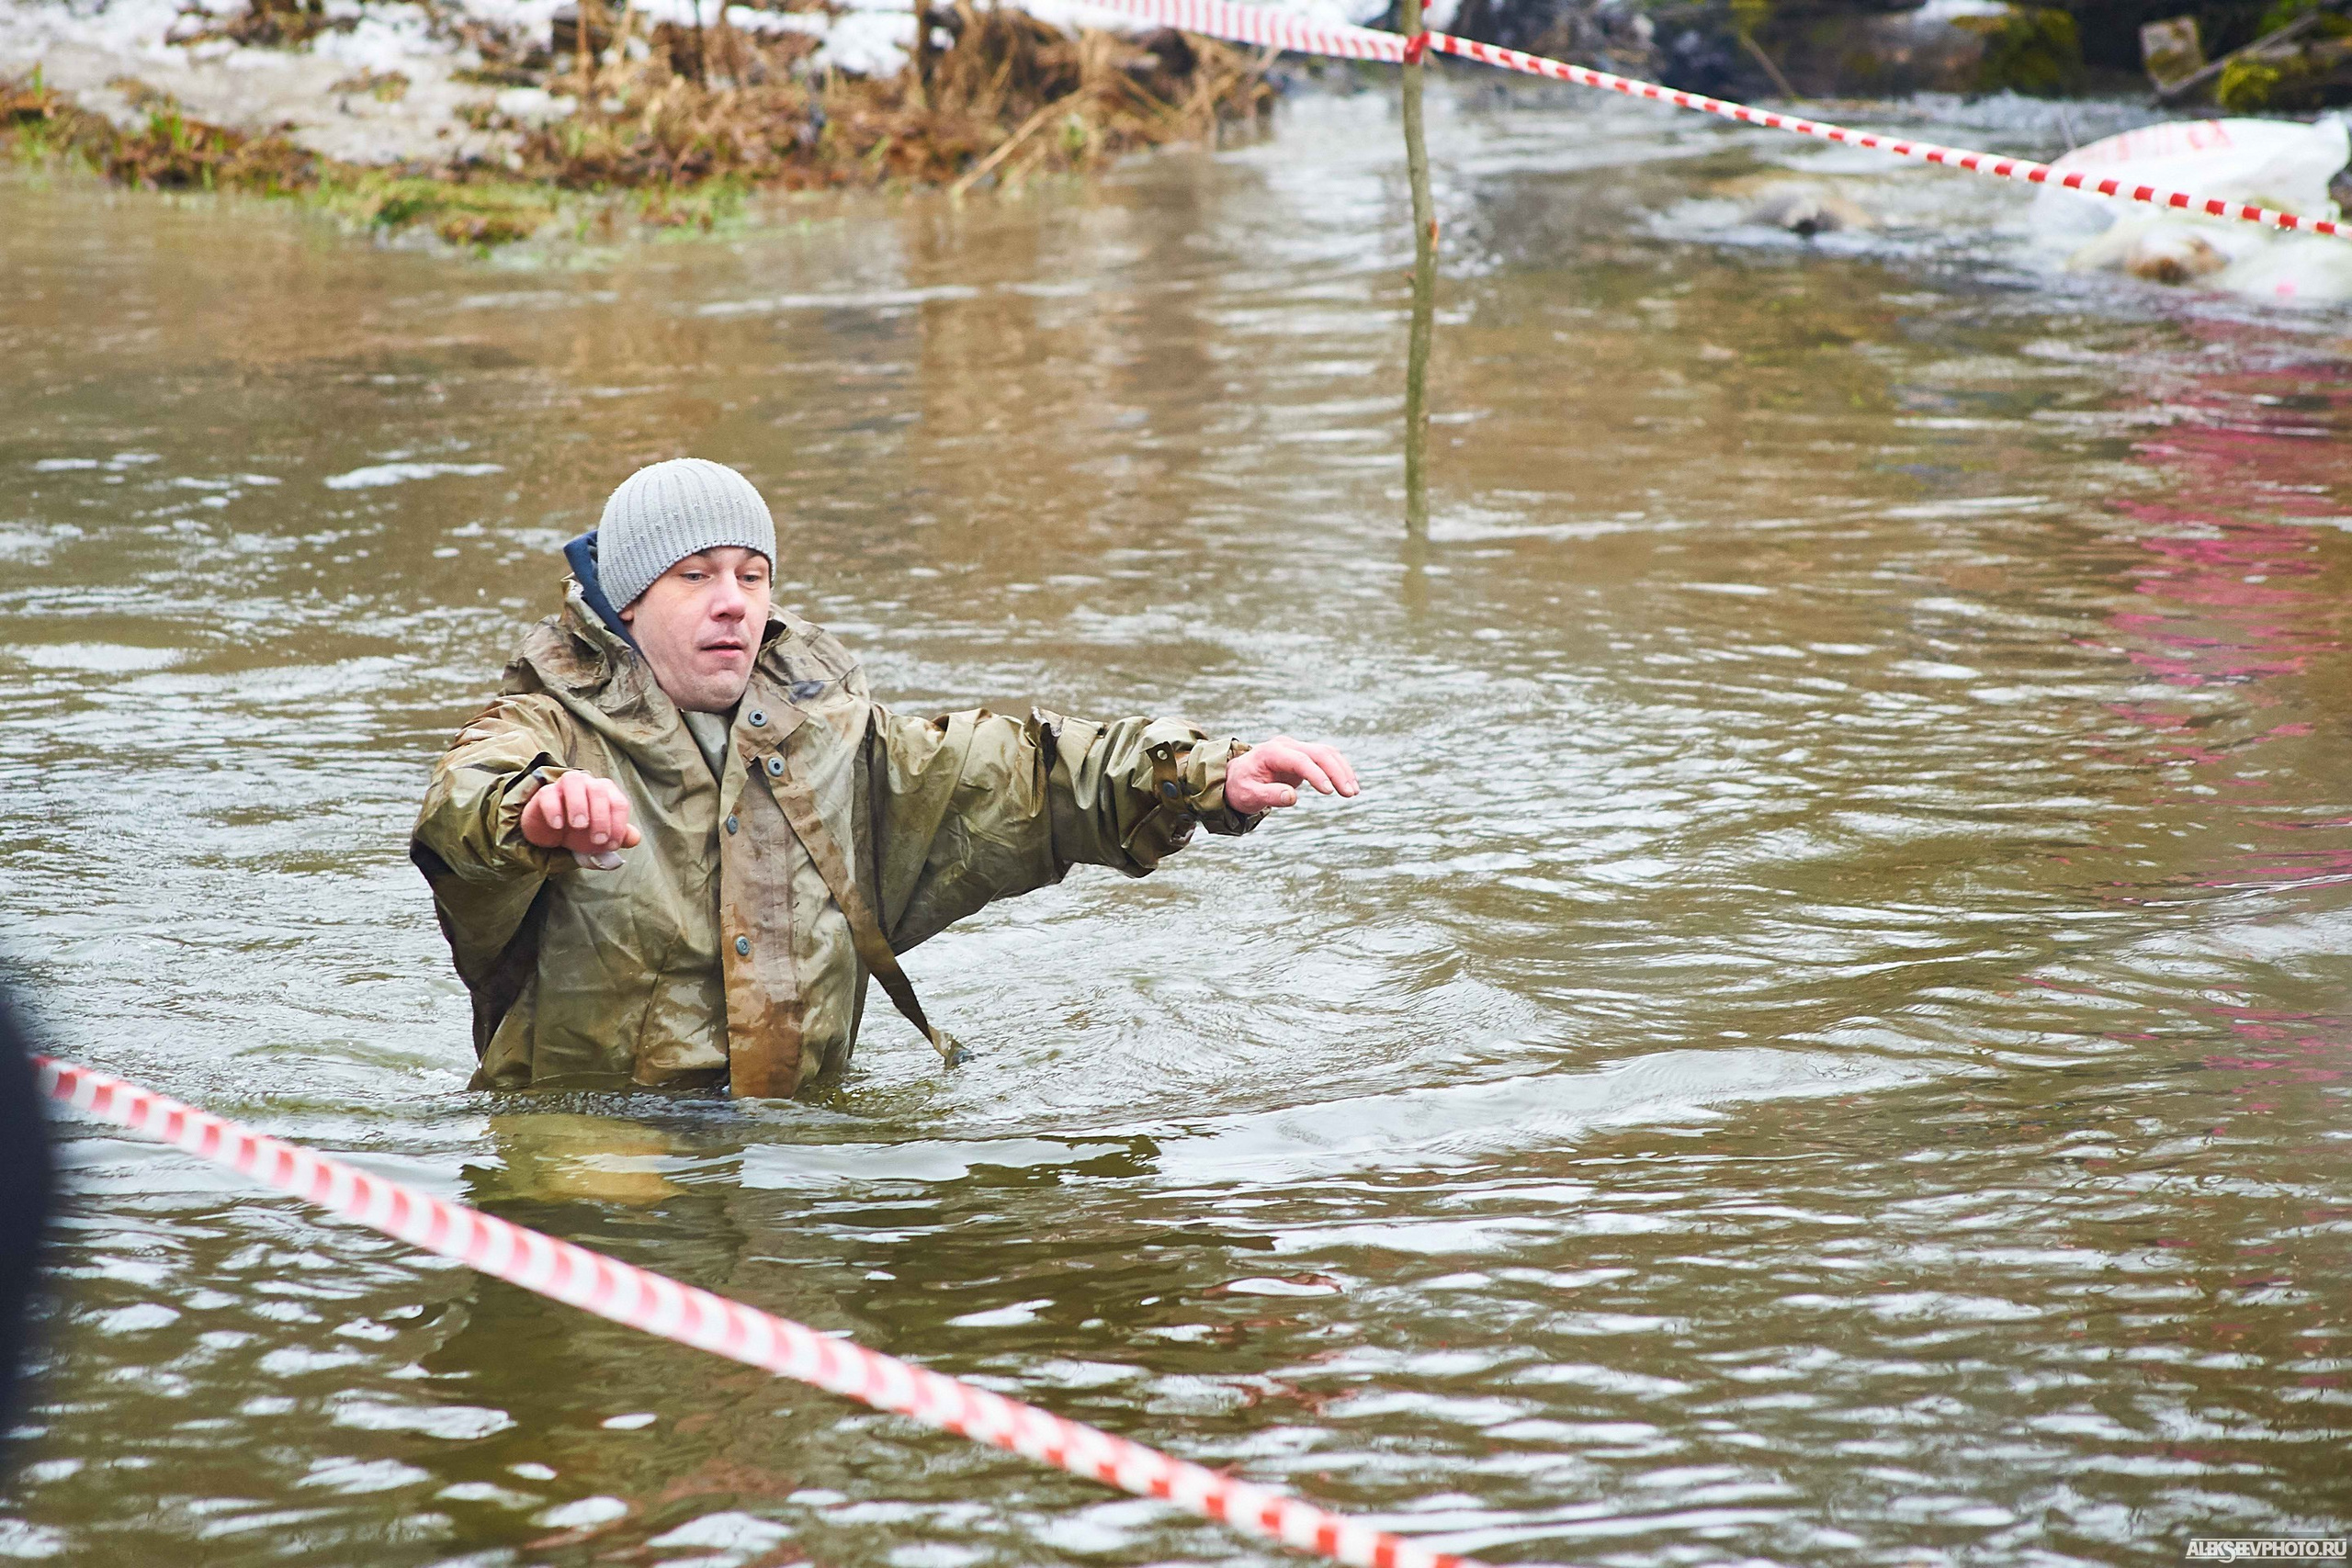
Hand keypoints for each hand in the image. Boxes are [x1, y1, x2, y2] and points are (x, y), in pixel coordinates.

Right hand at [520, 771, 642, 857]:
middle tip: (598, 839)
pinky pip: (548, 793)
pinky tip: (558, 825)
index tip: (611, 844)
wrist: (552, 834)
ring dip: (578, 803)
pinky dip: (554, 808)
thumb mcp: (601, 839)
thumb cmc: (582, 832)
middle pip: (598, 790)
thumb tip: (634, 838)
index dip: (618, 824)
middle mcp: (588, 784)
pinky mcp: (545, 793)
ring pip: (573, 781)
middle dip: (601, 816)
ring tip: (579, 826)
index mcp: (607, 793)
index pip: (619, 803)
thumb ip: (619, 837)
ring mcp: (565, 786)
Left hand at [1224, 736, 1359, 814]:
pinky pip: (1326, 758)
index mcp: (1271, 752)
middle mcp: (1286, 745)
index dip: (1316, 774)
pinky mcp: (1303, 755)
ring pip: (1327, 753)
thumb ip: (1269, 796)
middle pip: (1319, 753)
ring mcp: (1296, 748)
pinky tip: (1349, 784)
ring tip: (1353, 792)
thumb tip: (1292, 797)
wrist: (1236, 777)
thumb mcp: (1248, 796)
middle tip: (1349, 794)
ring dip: (1342, 770)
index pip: (1300, 760)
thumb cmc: (1240, 787)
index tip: (1329, 791)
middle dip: (1337, 772)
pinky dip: (1339, 769)